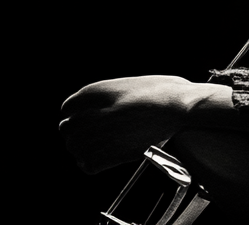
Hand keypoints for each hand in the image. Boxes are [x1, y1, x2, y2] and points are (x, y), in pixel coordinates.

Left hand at [59, 75, 231, 173]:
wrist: (180, 107)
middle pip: (67, 129)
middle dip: (72, 132)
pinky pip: (89, 165)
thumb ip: (103, 95)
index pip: (68, 106)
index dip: (72, 113)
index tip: (79, 117)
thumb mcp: (126, 84)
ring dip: (79, 148)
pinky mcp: (116, 153)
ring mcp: (105, 133)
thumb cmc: (161, 92)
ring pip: (75, 147)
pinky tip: (97, 160)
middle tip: (82, 133)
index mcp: (97, 91)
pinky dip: (89, 164)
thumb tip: (92, 106)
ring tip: (89, 147)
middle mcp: (97, 113)